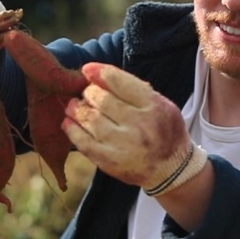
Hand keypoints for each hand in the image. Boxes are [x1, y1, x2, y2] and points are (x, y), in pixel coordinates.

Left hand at [63, 63, 206, 195]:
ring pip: (90, 119)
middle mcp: (138, 125)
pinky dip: (72, 129)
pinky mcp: (109, 162)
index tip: (87, 70)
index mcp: (153, 106)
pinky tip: (68, 122)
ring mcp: (122, 145)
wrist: (171, 169)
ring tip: (74, 105)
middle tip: (87, 93)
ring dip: (77, 108)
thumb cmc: (163, 131)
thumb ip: (133, 89)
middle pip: (101, 99)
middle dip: (89, 92)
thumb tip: (99, 74)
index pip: (120, 82)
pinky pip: (83, 142)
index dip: (99, 73)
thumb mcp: (159, 103)